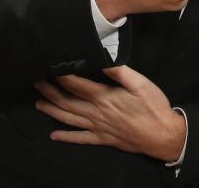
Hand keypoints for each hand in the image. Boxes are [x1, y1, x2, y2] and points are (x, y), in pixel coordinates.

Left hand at [34, 66, 185, 161]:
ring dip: (52, 110)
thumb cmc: (153, 107)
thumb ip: (119, 72)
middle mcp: (95, 113)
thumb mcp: (140, 84)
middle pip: (66, 102)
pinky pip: (79, 138)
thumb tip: (102, 59)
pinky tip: (54, 135)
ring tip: (38, 103)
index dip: (62, 75)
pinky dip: (65, 137)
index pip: (76, 84)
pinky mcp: (102, 138)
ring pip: (68, 119)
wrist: (161, 135)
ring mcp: (97, 127)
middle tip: (36, 83)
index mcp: (103, 97)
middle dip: (50, 92)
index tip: (51, 66)